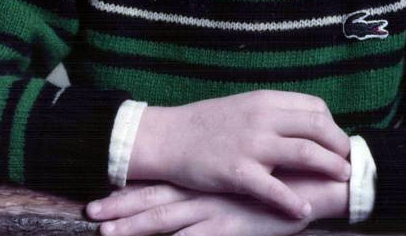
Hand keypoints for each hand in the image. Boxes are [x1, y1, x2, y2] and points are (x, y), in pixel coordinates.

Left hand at [87, 183, 312, 235]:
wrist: (314, 181)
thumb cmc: (285, 178)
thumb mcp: (252, 176)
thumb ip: (231, 180)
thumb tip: (211, 184)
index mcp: (208, 177)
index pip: (163, 183)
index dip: (132, 190)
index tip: (102, 196)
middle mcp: (205, 192)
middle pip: (155, 200)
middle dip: (122, 208)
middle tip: (91, 212)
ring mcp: (215, 211)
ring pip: (165, 220)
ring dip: (134, 227)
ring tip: (104, 231)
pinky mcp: (230, 228)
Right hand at [127, 90, 350, 218]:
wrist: (170, 137)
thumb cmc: (209, 124)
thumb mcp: (245, 107)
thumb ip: (274, 115)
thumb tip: (307, 127)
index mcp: (266, 100)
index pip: (315, 107)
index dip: (332, 126)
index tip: (336, 142)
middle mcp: (263, 118)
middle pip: (317, 127)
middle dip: (339, 146)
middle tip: (347, 163)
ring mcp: (251, 144)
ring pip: (304, 153)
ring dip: (329, 166)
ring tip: (342, 178)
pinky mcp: (237, 171)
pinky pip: (273, 188)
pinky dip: (292, 200)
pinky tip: (303, 210)